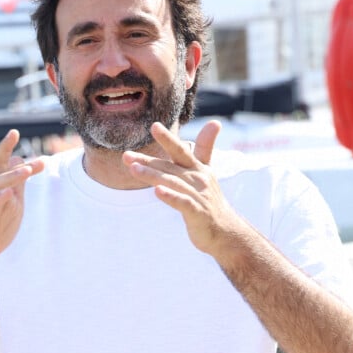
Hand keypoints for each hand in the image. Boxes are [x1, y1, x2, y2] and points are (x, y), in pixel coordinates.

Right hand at [0, 130, 44, 284]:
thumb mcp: (13, 206)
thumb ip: (18, 186)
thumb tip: (24, 164)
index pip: (5, 165)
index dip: (18, 156)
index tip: (32, 149)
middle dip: (14, 158)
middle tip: (33, 153)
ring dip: (11, 177)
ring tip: (26, 171)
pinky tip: (8, 194)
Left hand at [123, 120, 237, 256]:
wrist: (225, 231)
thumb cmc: (210, 200)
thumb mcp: (207, 171)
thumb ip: (205, 148)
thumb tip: (215, 121)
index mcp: (198, 169)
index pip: (180, 151)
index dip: (168, 139)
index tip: (154, 126)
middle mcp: (198, 179)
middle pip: (169, 167)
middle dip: (148, 161)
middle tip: (126, 156)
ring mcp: (199, 196)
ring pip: (172, 183)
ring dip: (153, 176)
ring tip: (134, 169)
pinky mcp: (198, 213)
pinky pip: (183, 203)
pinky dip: (170, 197)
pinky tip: (157, 192)